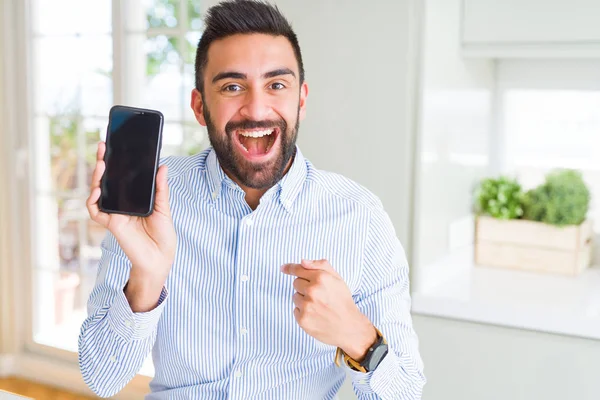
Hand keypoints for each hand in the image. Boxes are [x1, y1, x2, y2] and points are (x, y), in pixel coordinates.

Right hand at [86, 142, 175, 311]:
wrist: (161, 257)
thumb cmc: (163, 235)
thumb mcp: (164, 208)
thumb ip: (160, 188)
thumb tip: (163, 166)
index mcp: (134, 197)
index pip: (122, 176)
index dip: (116, 162)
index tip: (114, 145)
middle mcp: (122, 203)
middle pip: (107, 180)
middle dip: (103, 163)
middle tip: (103, 146)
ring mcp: (115, 213)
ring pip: (98, 192)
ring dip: (97, 178)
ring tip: (101, 164)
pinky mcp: (112, 224)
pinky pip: (96, 211)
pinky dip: (93, 201)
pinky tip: (96, 191)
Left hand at [281, 259, 376, 360]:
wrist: (350, 327)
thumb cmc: (343, 301)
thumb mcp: (337, 278)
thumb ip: (320, 266)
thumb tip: (302, 261)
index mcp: (321, 278)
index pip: (299, 269)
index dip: (290, 268)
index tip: (283, 268)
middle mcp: (312, 291)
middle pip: (296, 282)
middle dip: (305, 287)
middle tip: (319, 295)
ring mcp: (306, 306)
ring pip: (295, 297)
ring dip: (304, 300)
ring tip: (319, 306)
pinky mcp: (302, 319)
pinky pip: (296, 310)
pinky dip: (303, 312)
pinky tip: (316, 315)